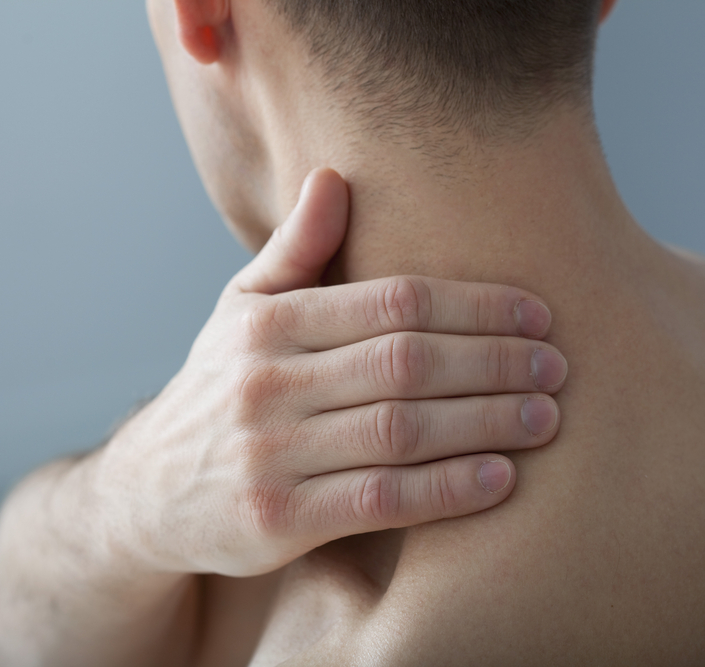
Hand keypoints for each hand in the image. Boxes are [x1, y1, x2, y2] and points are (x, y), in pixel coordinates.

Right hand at [91, 169, 566, 576]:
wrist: (147, 490)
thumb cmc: (218, 390)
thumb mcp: (240, 312)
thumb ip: (294, 251)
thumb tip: (335, 176)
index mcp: (267, 322)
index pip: (393, 301)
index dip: (475, 305)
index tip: (537, 313)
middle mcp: (265, 380)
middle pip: (407, 362)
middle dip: (495, 361)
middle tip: (557, 366)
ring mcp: (270, 453)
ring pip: (403, 429)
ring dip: (486, 421)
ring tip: (546, 417)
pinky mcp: (277, 520)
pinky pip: (382, 499)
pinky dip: (448, 488)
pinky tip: (501, 477)